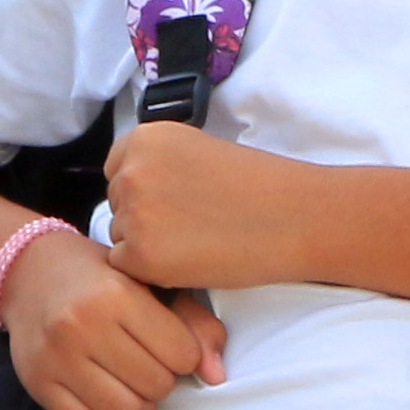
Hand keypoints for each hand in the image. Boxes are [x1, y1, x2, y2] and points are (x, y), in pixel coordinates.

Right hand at [0, 225, 227, 409]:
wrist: (29, 271)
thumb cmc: (100, 276)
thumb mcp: (149, 281)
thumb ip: (193, 323)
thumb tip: (216, 376)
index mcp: (115, 293)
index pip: (180, 353)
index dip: (186, 356)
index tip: (172, 346)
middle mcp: (82, 325)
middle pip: (155, 386)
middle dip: (163, 382)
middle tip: (151, 366)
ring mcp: (56, 359)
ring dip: (142, 408)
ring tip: (134, 387)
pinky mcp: (39, 386)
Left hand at [101, 122, 329, 294]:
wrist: (293, 217)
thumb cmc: (256, 186)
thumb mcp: (195, 150)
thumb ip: (156, 163)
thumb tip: (127, 192)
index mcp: (145, 138)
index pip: (117, 170)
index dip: (145, 190)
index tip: (176, 199)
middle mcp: (131, 170)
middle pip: (116, 204)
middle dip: (144, 217)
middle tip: (191, 223)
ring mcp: (133, 214)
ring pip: (121, 237)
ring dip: (147, 245)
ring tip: (195, 241)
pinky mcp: (141, 256)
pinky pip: (128, 269)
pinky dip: (152, 272)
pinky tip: (190, 260)